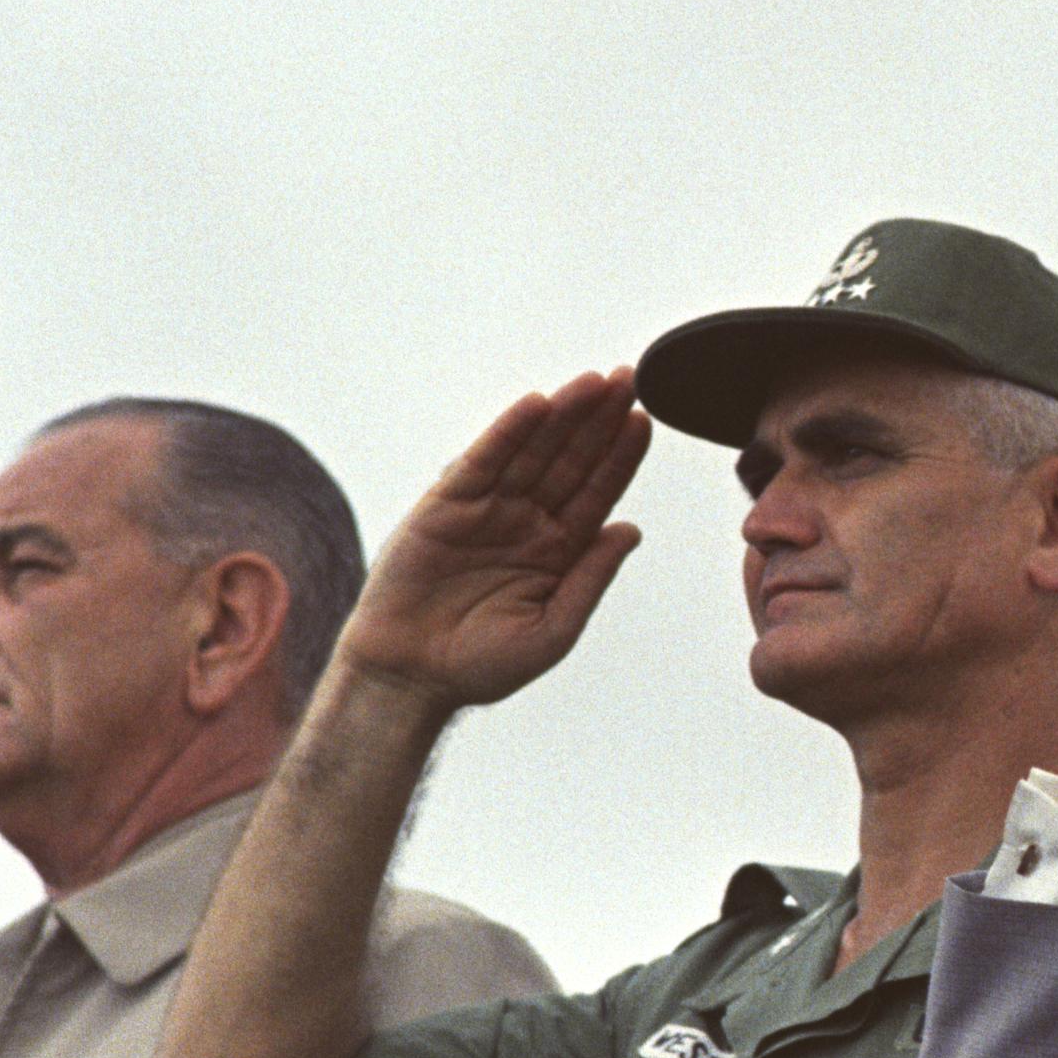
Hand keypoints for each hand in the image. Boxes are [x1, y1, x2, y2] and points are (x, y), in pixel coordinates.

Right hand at [335, 371, 649, 711]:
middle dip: (599, 420)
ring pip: (532, 452)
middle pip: (570, 460)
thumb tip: (631, 529)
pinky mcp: (445, 506)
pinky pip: (483, 462)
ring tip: (594, 381)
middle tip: (631, 378)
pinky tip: (536, 406)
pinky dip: (507, 432)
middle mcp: (526, 522)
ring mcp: (487, 510)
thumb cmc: (483, 664)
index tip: (646, 420)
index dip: (620, 456)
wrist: (412, 679)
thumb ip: (592, 577)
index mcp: (558, 550)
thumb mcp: (554, 628)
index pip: (597, 492)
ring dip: (562, 414)